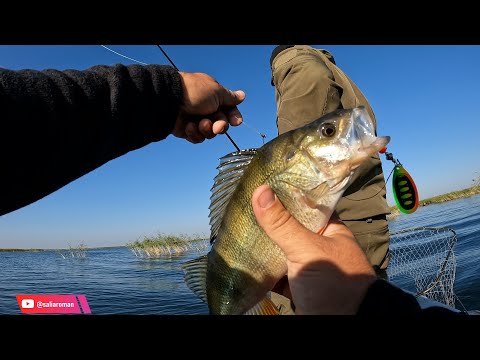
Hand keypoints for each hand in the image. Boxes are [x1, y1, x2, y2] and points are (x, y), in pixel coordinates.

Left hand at [174, 72, 245, 142]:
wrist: (169, 100)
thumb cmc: (194, 92)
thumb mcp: (216, 91)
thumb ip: (230, 97)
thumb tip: (243, 95)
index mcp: (214, 97)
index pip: (230, 110)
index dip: (234, 117)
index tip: (236, 122)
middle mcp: (206, 109)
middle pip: (222, 124)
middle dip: (220, 126)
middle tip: (216, 126)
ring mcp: (196, 120)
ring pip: (210, 134)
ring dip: (207, 130)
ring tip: (199, 123)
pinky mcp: (187, 130)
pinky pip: (198, 138)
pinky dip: (195, 134)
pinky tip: (189, 126)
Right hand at [251, 184, 376, 314]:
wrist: (343, 325)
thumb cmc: (333, 282)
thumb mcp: (307, 249)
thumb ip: (282, 224)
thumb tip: (259, 190)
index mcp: (330, 231)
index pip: (306, 206)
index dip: (285, 197)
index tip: (260, 187)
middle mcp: (320, 247)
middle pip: (290, 230)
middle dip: (269, 224)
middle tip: (242, 209)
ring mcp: (308, 269)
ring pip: (281, 253)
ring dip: (263, 248)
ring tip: (238, 232)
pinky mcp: (297, 288)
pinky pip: (276, 275)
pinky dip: (262, 271)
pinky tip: (244, 260)